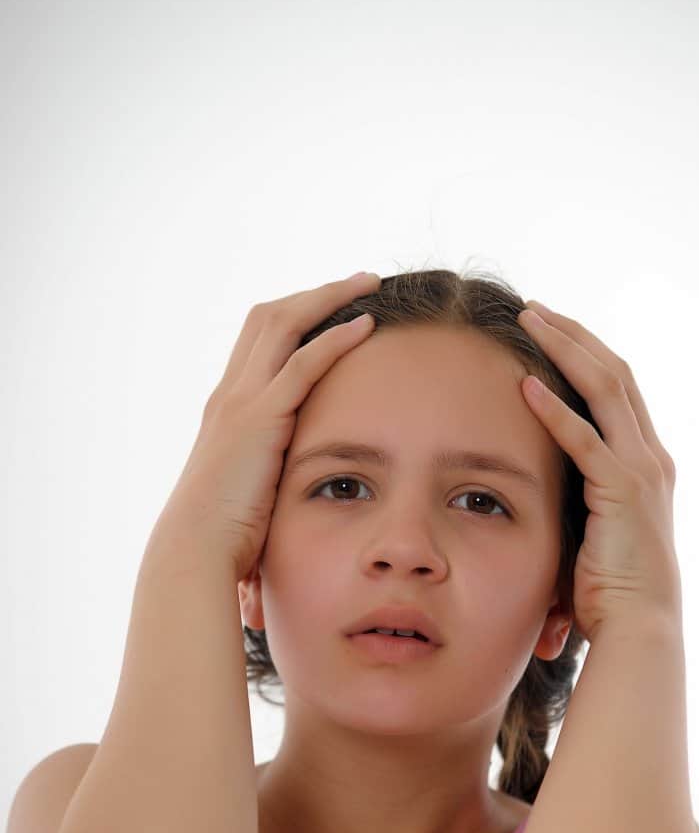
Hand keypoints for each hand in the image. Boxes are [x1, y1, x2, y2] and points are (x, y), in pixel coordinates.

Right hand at [152, 272, 379, 583]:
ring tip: (370, 284)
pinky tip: (366, 325)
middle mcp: (229, 395)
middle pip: (268, 317)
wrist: (193, 551)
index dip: (296, 315)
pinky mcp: (259, 420)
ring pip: (284, 324)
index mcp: (227, 410)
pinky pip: (302, 364)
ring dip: (329, 298)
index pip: (259, 340)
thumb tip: (291, 490)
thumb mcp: (249, 495)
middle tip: (359, 281)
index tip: (333, 307)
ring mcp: (241, 403)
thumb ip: (269, 479)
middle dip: (314, 293)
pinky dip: (335, 339)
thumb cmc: (222, 538)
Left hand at [518, 300, 681, 643]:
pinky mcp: (622, 492)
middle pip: (614, 373)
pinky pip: (585, 439)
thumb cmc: (607, 592)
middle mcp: (651, 457)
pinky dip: (555, 409)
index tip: (547, 329)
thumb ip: (571, 500)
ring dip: (565, 350)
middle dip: (574, 335)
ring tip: (529, 320)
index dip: (584, 354)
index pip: (617, 391)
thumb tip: (529, 490)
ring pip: (605, 389)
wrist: (639, 628)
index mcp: (645, 464)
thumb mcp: (590, 531)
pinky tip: (525, 384)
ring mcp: (641, 470)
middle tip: (533, 308)